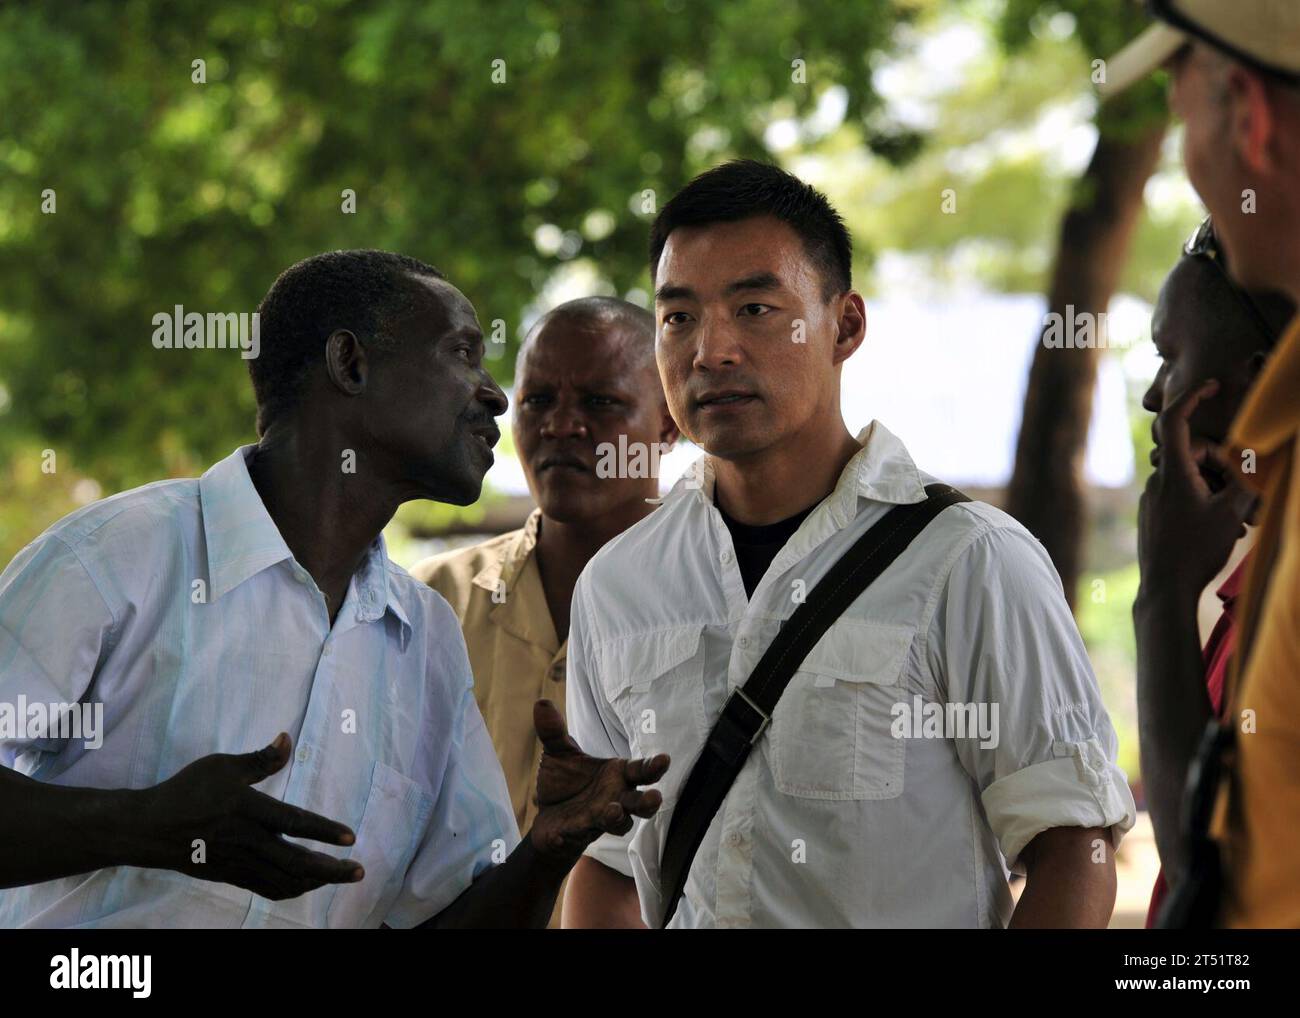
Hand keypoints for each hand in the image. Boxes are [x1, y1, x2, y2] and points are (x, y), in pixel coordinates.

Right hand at [134, 733, 363, 899]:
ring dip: (316, 882)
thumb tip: (288, 738)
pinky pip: (266, 888)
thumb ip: (261, 758)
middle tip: (359, 871)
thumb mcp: (223, 766)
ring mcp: (238, 862)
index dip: (325, 831)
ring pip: (284, 880)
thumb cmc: (187, 790)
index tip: (351, 838)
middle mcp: (247, 841)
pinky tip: (306, 885)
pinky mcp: (230, 875)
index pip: (294, 823)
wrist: (148, 828)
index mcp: (248, 810)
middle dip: (331, 869)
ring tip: (340, 876)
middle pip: (297, 862)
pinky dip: (291, 889)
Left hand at [528, 699, 667, 865]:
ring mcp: (599, 819)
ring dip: (617, 818)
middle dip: (647, 802)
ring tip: (612, 810)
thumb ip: (554, 731)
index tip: (664, 759)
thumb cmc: (565, 781)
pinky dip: (570, 835)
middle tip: (655, 797)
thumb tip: (542, 703)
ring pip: (619, 823)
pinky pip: (577, 835)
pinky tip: (562, 833)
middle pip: (639, 803)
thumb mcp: (558, 753)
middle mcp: (615, 798)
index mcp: (617, 775)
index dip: (654, 767)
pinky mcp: (578, 833)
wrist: (547, 815)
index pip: (641, 771)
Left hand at [1138, 380, 1255, 597]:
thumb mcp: (1231, 514)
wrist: (1164, 590)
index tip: (1212, 386)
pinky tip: (1221, 529)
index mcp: (1173, 473)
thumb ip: (1247, 481)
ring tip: (1237, 520)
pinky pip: (1181, 495)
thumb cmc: (1196, 551)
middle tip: (1245, 492)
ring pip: (1190, 477)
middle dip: (1222, 463)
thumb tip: (1258, 459)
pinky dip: (1203, 501)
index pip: (1175, 421)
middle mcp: (1157, 481)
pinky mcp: (1153, 515)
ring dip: (1216, 487)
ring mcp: (1152, 498)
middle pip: (1193, 453)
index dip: (1193, 397)